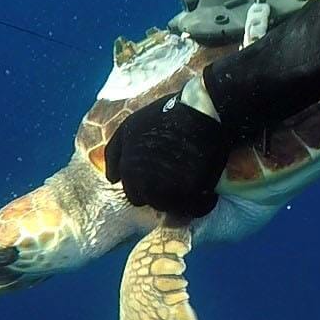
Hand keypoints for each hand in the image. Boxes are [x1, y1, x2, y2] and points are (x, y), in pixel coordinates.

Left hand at [103, 93, 231, 217]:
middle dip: (164, 194)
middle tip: (179, 178)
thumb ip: (115, 153)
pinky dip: (203, 203)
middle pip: (153, 203)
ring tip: (193, 183)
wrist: (200, 110)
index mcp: (129, 170)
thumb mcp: (130, 127)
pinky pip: (196, 208)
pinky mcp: (191, 190)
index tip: (164, 175)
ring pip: (173, 209)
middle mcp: (144, 183)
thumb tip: (111, 179)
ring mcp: (167, 189)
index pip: (135, 195)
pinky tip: (208, 191)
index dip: (150, 186)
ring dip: (182, 200)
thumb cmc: (165, 115)